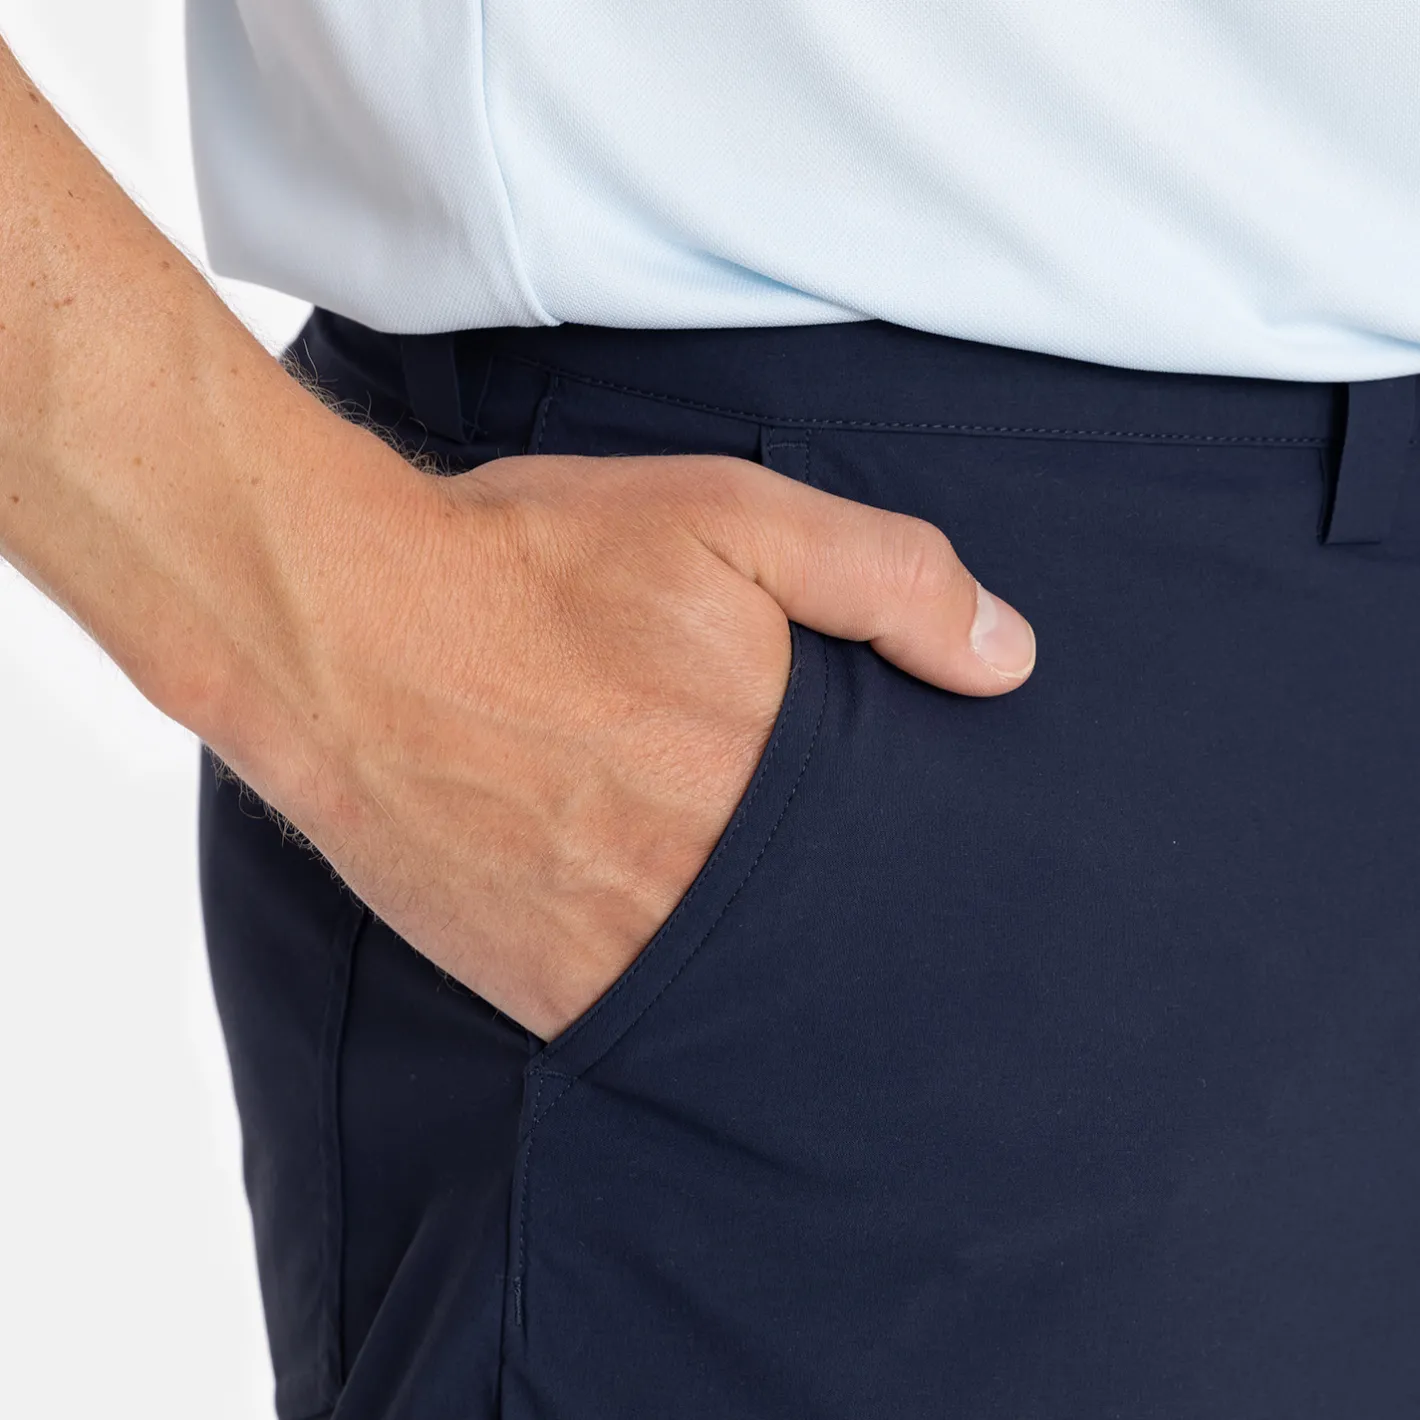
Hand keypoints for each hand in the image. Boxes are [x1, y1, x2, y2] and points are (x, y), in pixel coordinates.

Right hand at [209, 450, 1035, 1039]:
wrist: (345, 628)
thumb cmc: (534, 563)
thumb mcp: (729, 519)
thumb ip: (886, 582)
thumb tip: (1010, 660)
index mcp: (770, 780)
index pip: (902, 858)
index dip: (926, 860)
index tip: (948, 868)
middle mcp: (704, 886)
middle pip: (830, 936)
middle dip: (856, 921)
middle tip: (867, 910)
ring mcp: (617, 951)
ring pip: (746, 994)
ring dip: (773, 972)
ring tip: (778, 937)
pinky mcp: (539, 986)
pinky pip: (645, 1021)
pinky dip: (682, 998)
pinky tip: (682, 958)